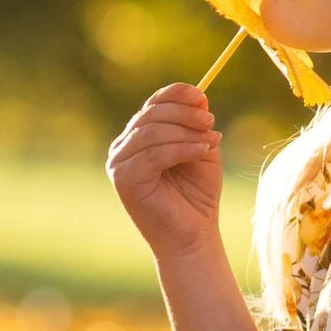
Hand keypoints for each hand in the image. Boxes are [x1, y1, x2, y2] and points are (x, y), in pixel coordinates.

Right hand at [108, 83, 224, 265]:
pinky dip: (182, 148)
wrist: (193, 236)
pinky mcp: (123, 179)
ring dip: (186, 132)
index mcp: (138, 138)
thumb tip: (199, 93)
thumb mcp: (202, 150)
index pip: (152, 105)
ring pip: (152, 132)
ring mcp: (119, 164)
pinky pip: (153, 154)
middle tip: (210, 121)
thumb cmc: (197, 196)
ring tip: (211, 140)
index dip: (175, 95)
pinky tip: (203, 150)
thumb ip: (197, 124)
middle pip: (151, 115)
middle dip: (184, 114)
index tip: (201, 95)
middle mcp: (123, 148)